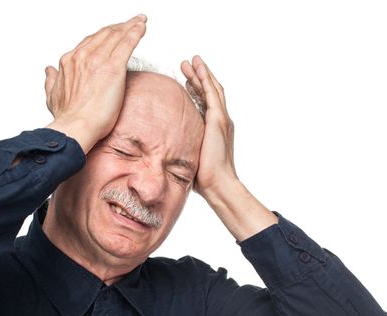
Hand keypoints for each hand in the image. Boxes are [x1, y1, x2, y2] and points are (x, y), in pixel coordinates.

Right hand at [44, 15, 146, 152]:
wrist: (76, 127)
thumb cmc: (68, 117)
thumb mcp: (52, 95)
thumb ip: (51, 80)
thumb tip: (48, 71)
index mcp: (70, 61)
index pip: (90, 42)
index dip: (103, 36)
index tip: (111, 34)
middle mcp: (83, 56)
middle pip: (104, 34)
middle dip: (118, 27)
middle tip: (129, 23)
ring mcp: (98, 60)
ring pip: (116, 35)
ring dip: (130, 25)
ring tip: (139, 22)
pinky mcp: (114, 67)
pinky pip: (127, 43)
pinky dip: (136, 31)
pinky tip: (142, 26)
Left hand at [181, 56, 276, 240]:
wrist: (218, 183)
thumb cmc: (204, 176)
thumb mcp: (191, 155)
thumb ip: (183, 146)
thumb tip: (165, 148)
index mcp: (215, 128)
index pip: (206, 102)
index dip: (197, 89)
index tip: (186, 79)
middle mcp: (220, 120)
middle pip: (209, 91)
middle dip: (198, 76)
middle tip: (186, 63)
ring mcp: (221, 119)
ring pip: (211, 88)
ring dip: (201, 73)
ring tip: (191, 60)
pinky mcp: (218, 120)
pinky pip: (211, 93)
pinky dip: (204, 79)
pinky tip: (197, 69)